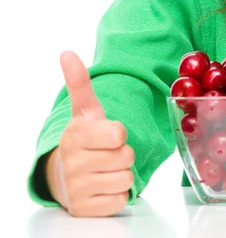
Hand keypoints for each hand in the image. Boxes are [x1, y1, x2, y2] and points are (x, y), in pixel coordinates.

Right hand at [45, 50, 134, 216]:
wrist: (64, 175)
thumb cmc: (84, 139)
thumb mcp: (84, 111)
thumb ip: (79, 83)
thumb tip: (66, 53)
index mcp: (75, 135)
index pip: (118, 133)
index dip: (120, 133)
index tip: (109, 134)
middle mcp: (73, 162)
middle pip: (126, 157)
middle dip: (123, 154)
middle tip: (108, 152)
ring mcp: (77, 188)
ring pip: (126, 179)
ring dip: (122, 174)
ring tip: (106, 168)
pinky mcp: (85, 209)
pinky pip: (120, 200)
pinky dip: (117, 194)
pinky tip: (103, 186)